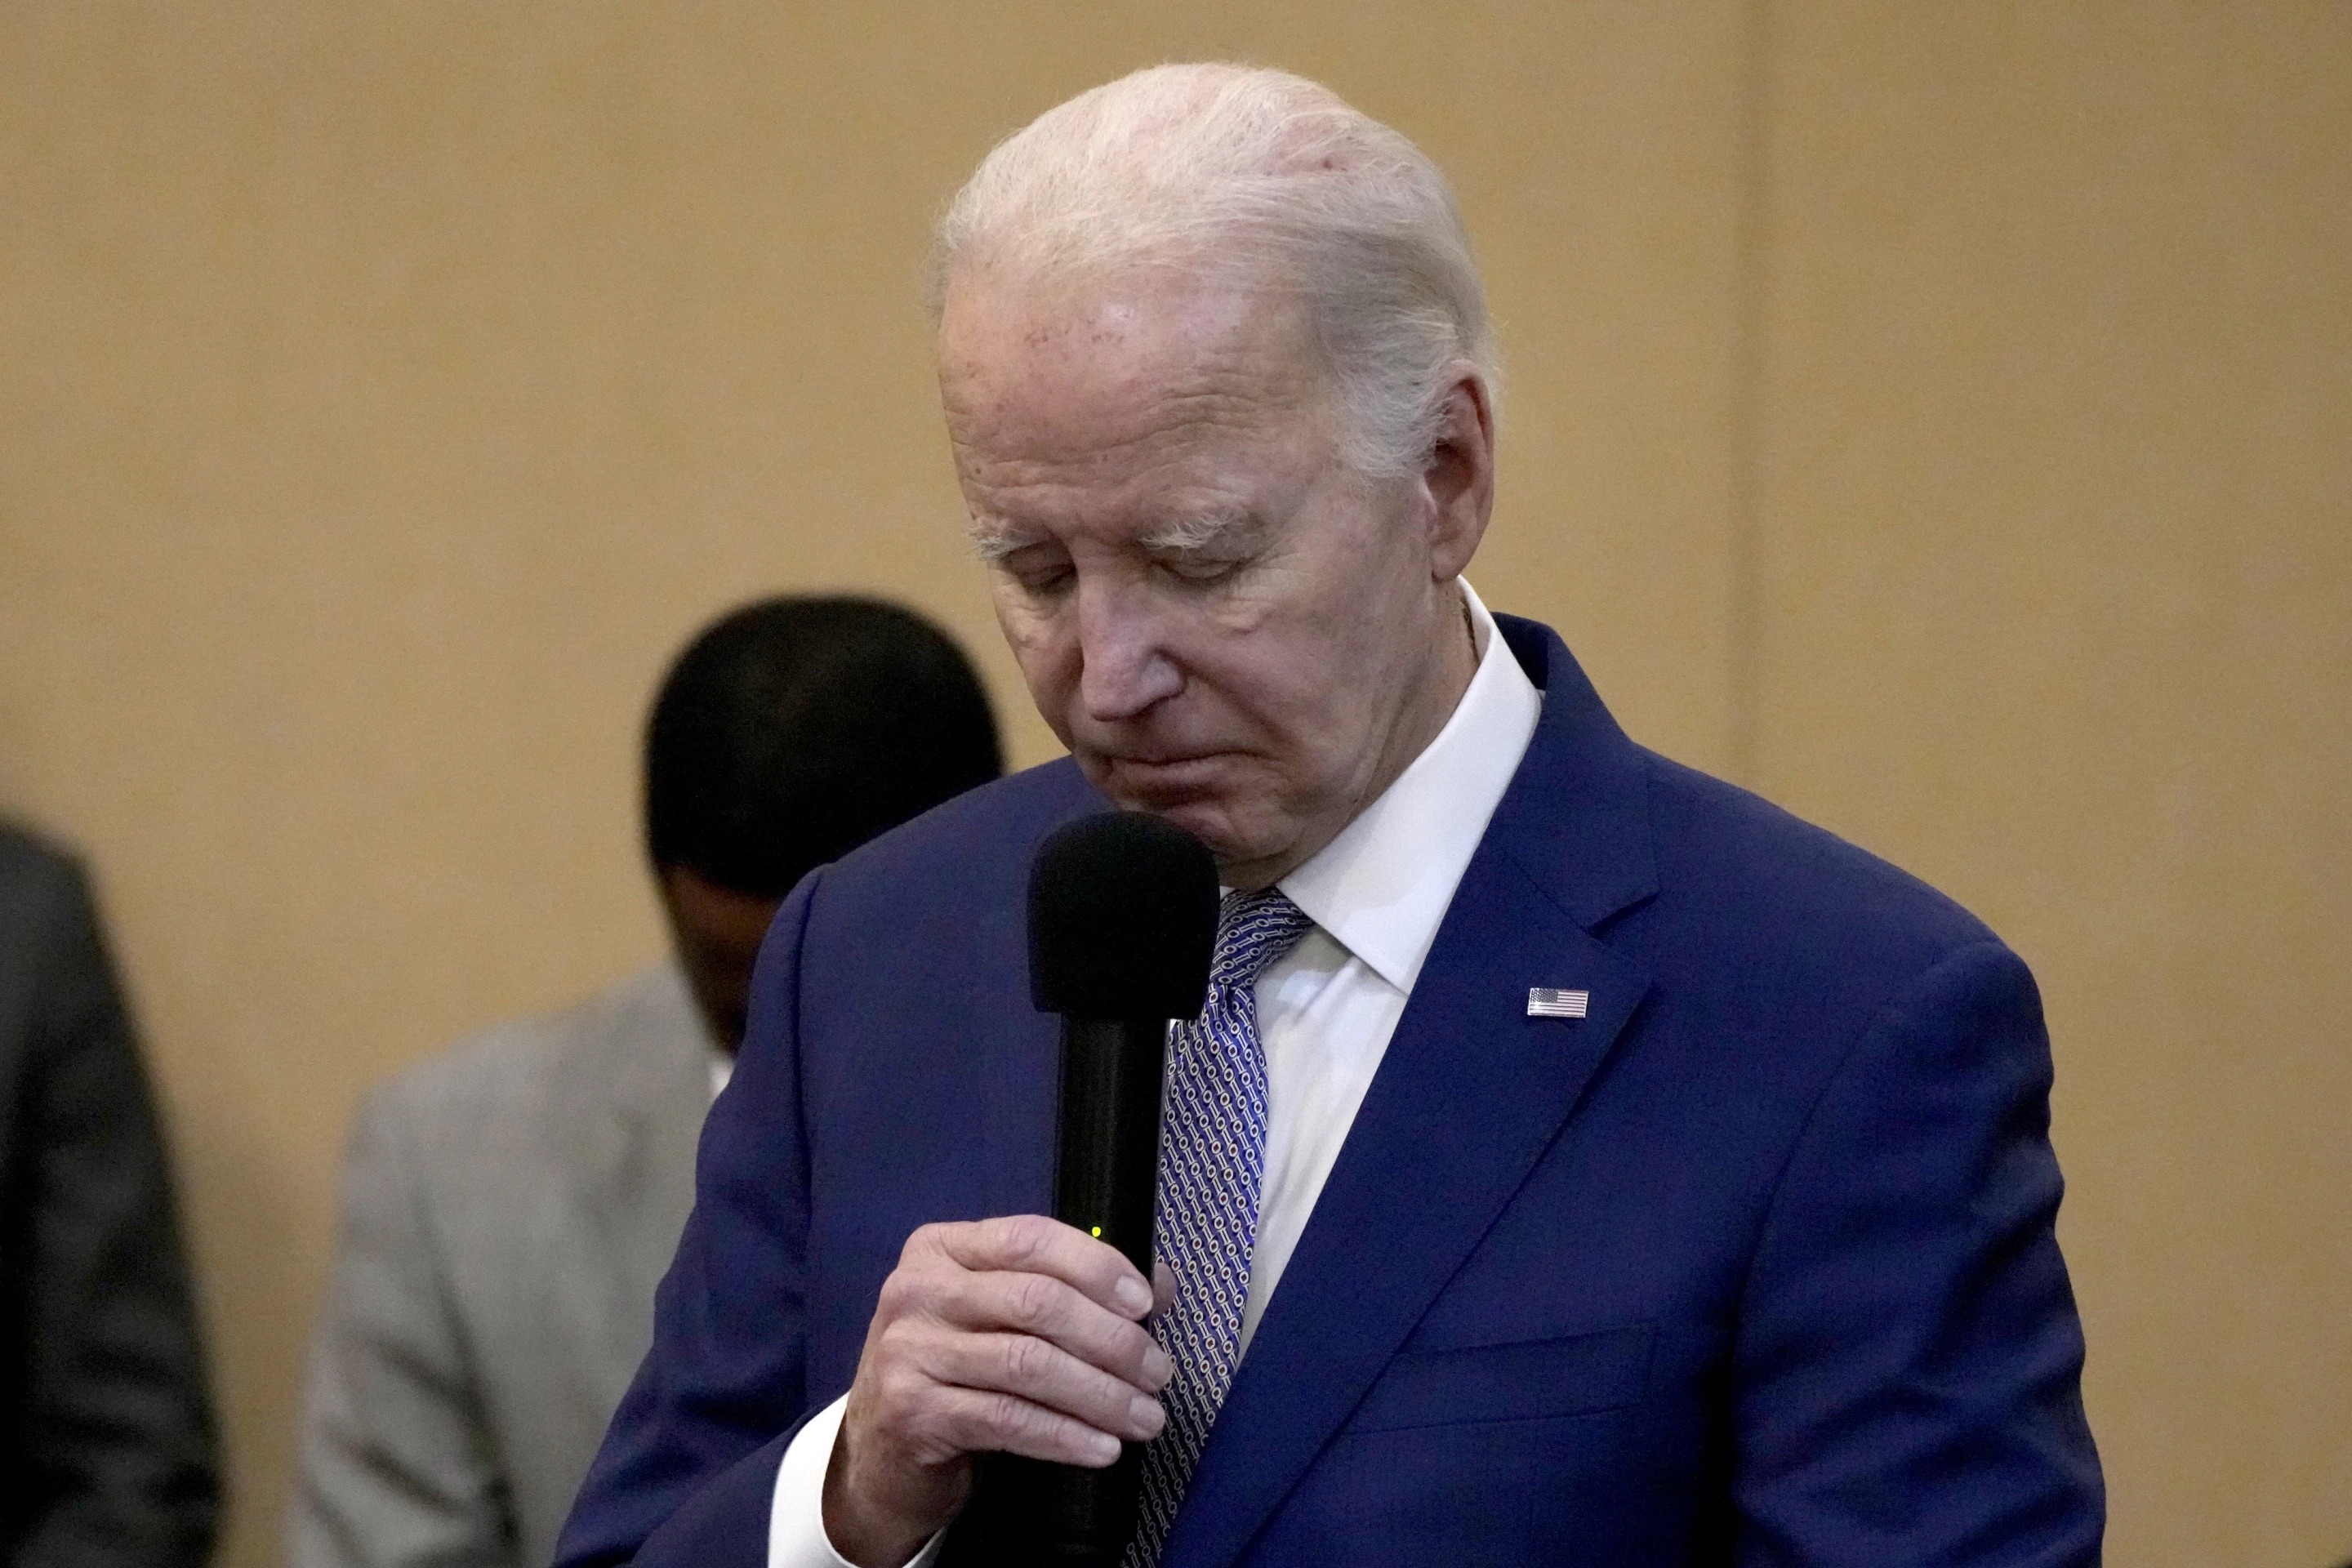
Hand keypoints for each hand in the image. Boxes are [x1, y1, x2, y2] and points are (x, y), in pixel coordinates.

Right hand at [821, 1216, 1176, 1567]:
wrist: (880, 1454)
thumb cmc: (956, 1372)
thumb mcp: (1001, 1318)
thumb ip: (1070, 1290)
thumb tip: (1160, 1284)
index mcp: (942, 1249)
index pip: (1029, 1239)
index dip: (1096, 1266)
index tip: (1146, 1303)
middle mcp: (917, 1290)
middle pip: (1036, 1302)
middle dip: (1112, 1339)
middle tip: (1158, 1372)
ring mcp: (909, 1351)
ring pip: (1028, 1365)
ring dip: (1101, 1394)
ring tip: (1146, 1416)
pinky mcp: (912, 1412)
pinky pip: (1008, 1420)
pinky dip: (1066, 1436)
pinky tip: (1103, 1448)